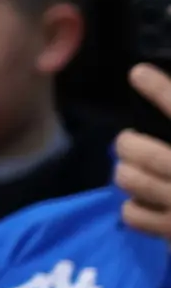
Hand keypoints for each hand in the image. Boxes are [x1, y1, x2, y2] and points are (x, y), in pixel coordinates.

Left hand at [117, 65, 170, 242]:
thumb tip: (161, 92)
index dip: (160, 90)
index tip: (137, 73)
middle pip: (139, 150)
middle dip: (128, 143)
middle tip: (128, 141)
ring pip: (130, 180)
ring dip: (126, 172)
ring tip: (131, 169)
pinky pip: (133, 215)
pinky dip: (132, 207)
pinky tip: (143, 202)